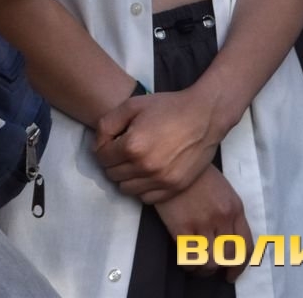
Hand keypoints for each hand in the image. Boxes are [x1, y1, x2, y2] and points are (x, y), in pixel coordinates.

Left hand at [93, 88, 222, 200]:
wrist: (204, 116)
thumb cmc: (168, 108)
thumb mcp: (132, 105)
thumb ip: (107, 124)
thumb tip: (98, 145)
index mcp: (133, 146)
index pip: (101, 157)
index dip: (102, 148)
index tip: (111, 141)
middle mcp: (146, 167)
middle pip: (112, 175)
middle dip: (112, 162)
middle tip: (121, 151)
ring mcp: (161, 180)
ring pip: (126, 189)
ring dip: (125, 177)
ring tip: (134, 162)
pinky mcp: (174, 188)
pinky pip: (146, 198)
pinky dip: (142, 188)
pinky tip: (147, 173)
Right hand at [153, 166, 251, 280]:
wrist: (173, 162)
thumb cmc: (196, 175)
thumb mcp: (223, 190)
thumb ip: (229, 214)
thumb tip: (228, 240)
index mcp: (235, 208)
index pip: (246, 247)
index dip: (240, 266)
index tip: (233, 272)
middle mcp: (222, 218)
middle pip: (229, 258)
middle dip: (223, 270)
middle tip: (216, 272)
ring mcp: (202, 223)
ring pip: (210, 262)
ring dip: (205, 270)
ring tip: (198, 267)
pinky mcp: (182, 227)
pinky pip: (190, 258)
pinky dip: (190, 265)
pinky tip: (186, 262)